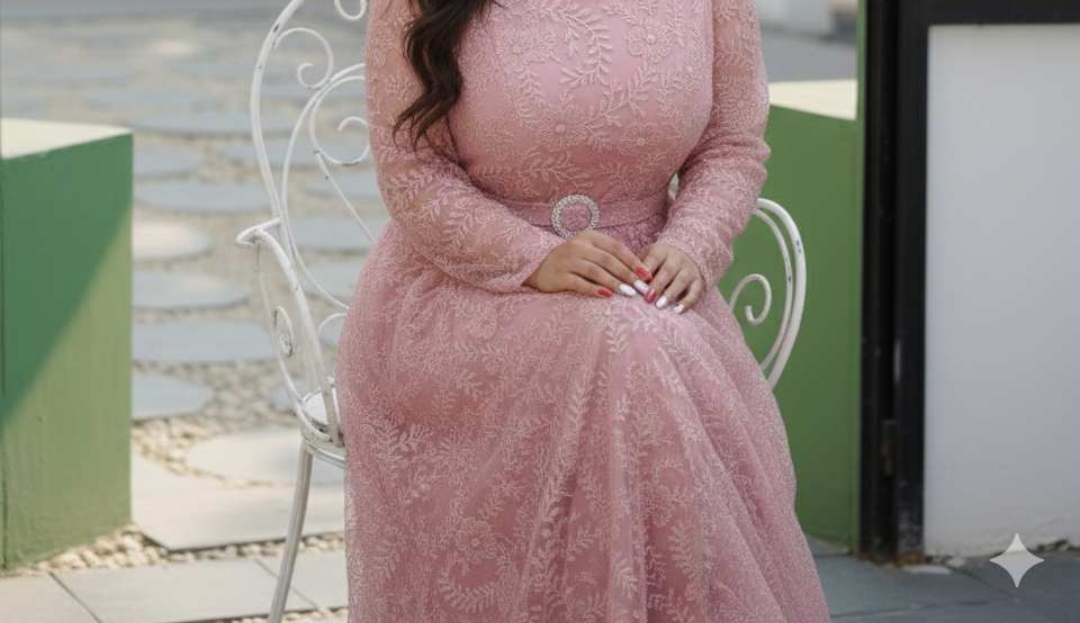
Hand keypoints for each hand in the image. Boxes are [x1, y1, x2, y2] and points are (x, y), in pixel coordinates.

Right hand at [524, 230, 653, 297]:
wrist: (538, 268)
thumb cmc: (571, 262)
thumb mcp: (588, 252)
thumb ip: (608, 257)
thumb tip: (638, 271)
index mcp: (588, 237)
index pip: (616, 247)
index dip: (633, 261)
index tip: (647, 274)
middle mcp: (577, 246)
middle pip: (608, 260)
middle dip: (628, 274)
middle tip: (642, 288)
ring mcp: (567, 260)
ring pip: (596, 271)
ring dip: (614, 283)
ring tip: (629, 293)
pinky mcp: (559, 276)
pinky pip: (580, 283)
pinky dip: (594, 290)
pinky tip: (607, 296)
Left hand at [639, 243, 704, 313]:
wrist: (686, 254)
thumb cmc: (657, 262)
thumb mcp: (647, 258)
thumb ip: (635, 268)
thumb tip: (618, 281)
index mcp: (661, 251)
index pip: (653, 259)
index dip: (645, 271)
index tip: (636, 285)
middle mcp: (677, 259)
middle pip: (667, 271)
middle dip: (657, 285)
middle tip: (647, 298)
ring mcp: (689, 270)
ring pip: (681, 281)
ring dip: (670, 293)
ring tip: (659, 306)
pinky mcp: (698, 281)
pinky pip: (695, 292)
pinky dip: (687, 302)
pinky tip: (677, 311)